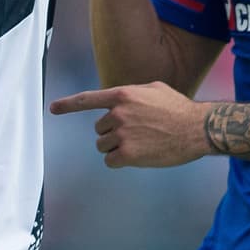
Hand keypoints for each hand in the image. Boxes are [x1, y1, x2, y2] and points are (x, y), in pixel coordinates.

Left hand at [50, 81, 212, 167]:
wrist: (196, 128)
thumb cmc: (178, 108)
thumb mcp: (153, 89)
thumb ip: (131, 93)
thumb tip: (119, 100)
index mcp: (122, 95)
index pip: (88, 99)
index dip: (68, 104)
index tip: (53, 109)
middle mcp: (118, 113)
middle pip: (99, 129)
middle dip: (112, 132)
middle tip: (137, 133)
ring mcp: (122, 134)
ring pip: (103, 145)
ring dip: (116, 147)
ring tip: (140, 143)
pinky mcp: (128, 154)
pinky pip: (110, 160)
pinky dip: (120, 160)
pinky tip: (137, 155)